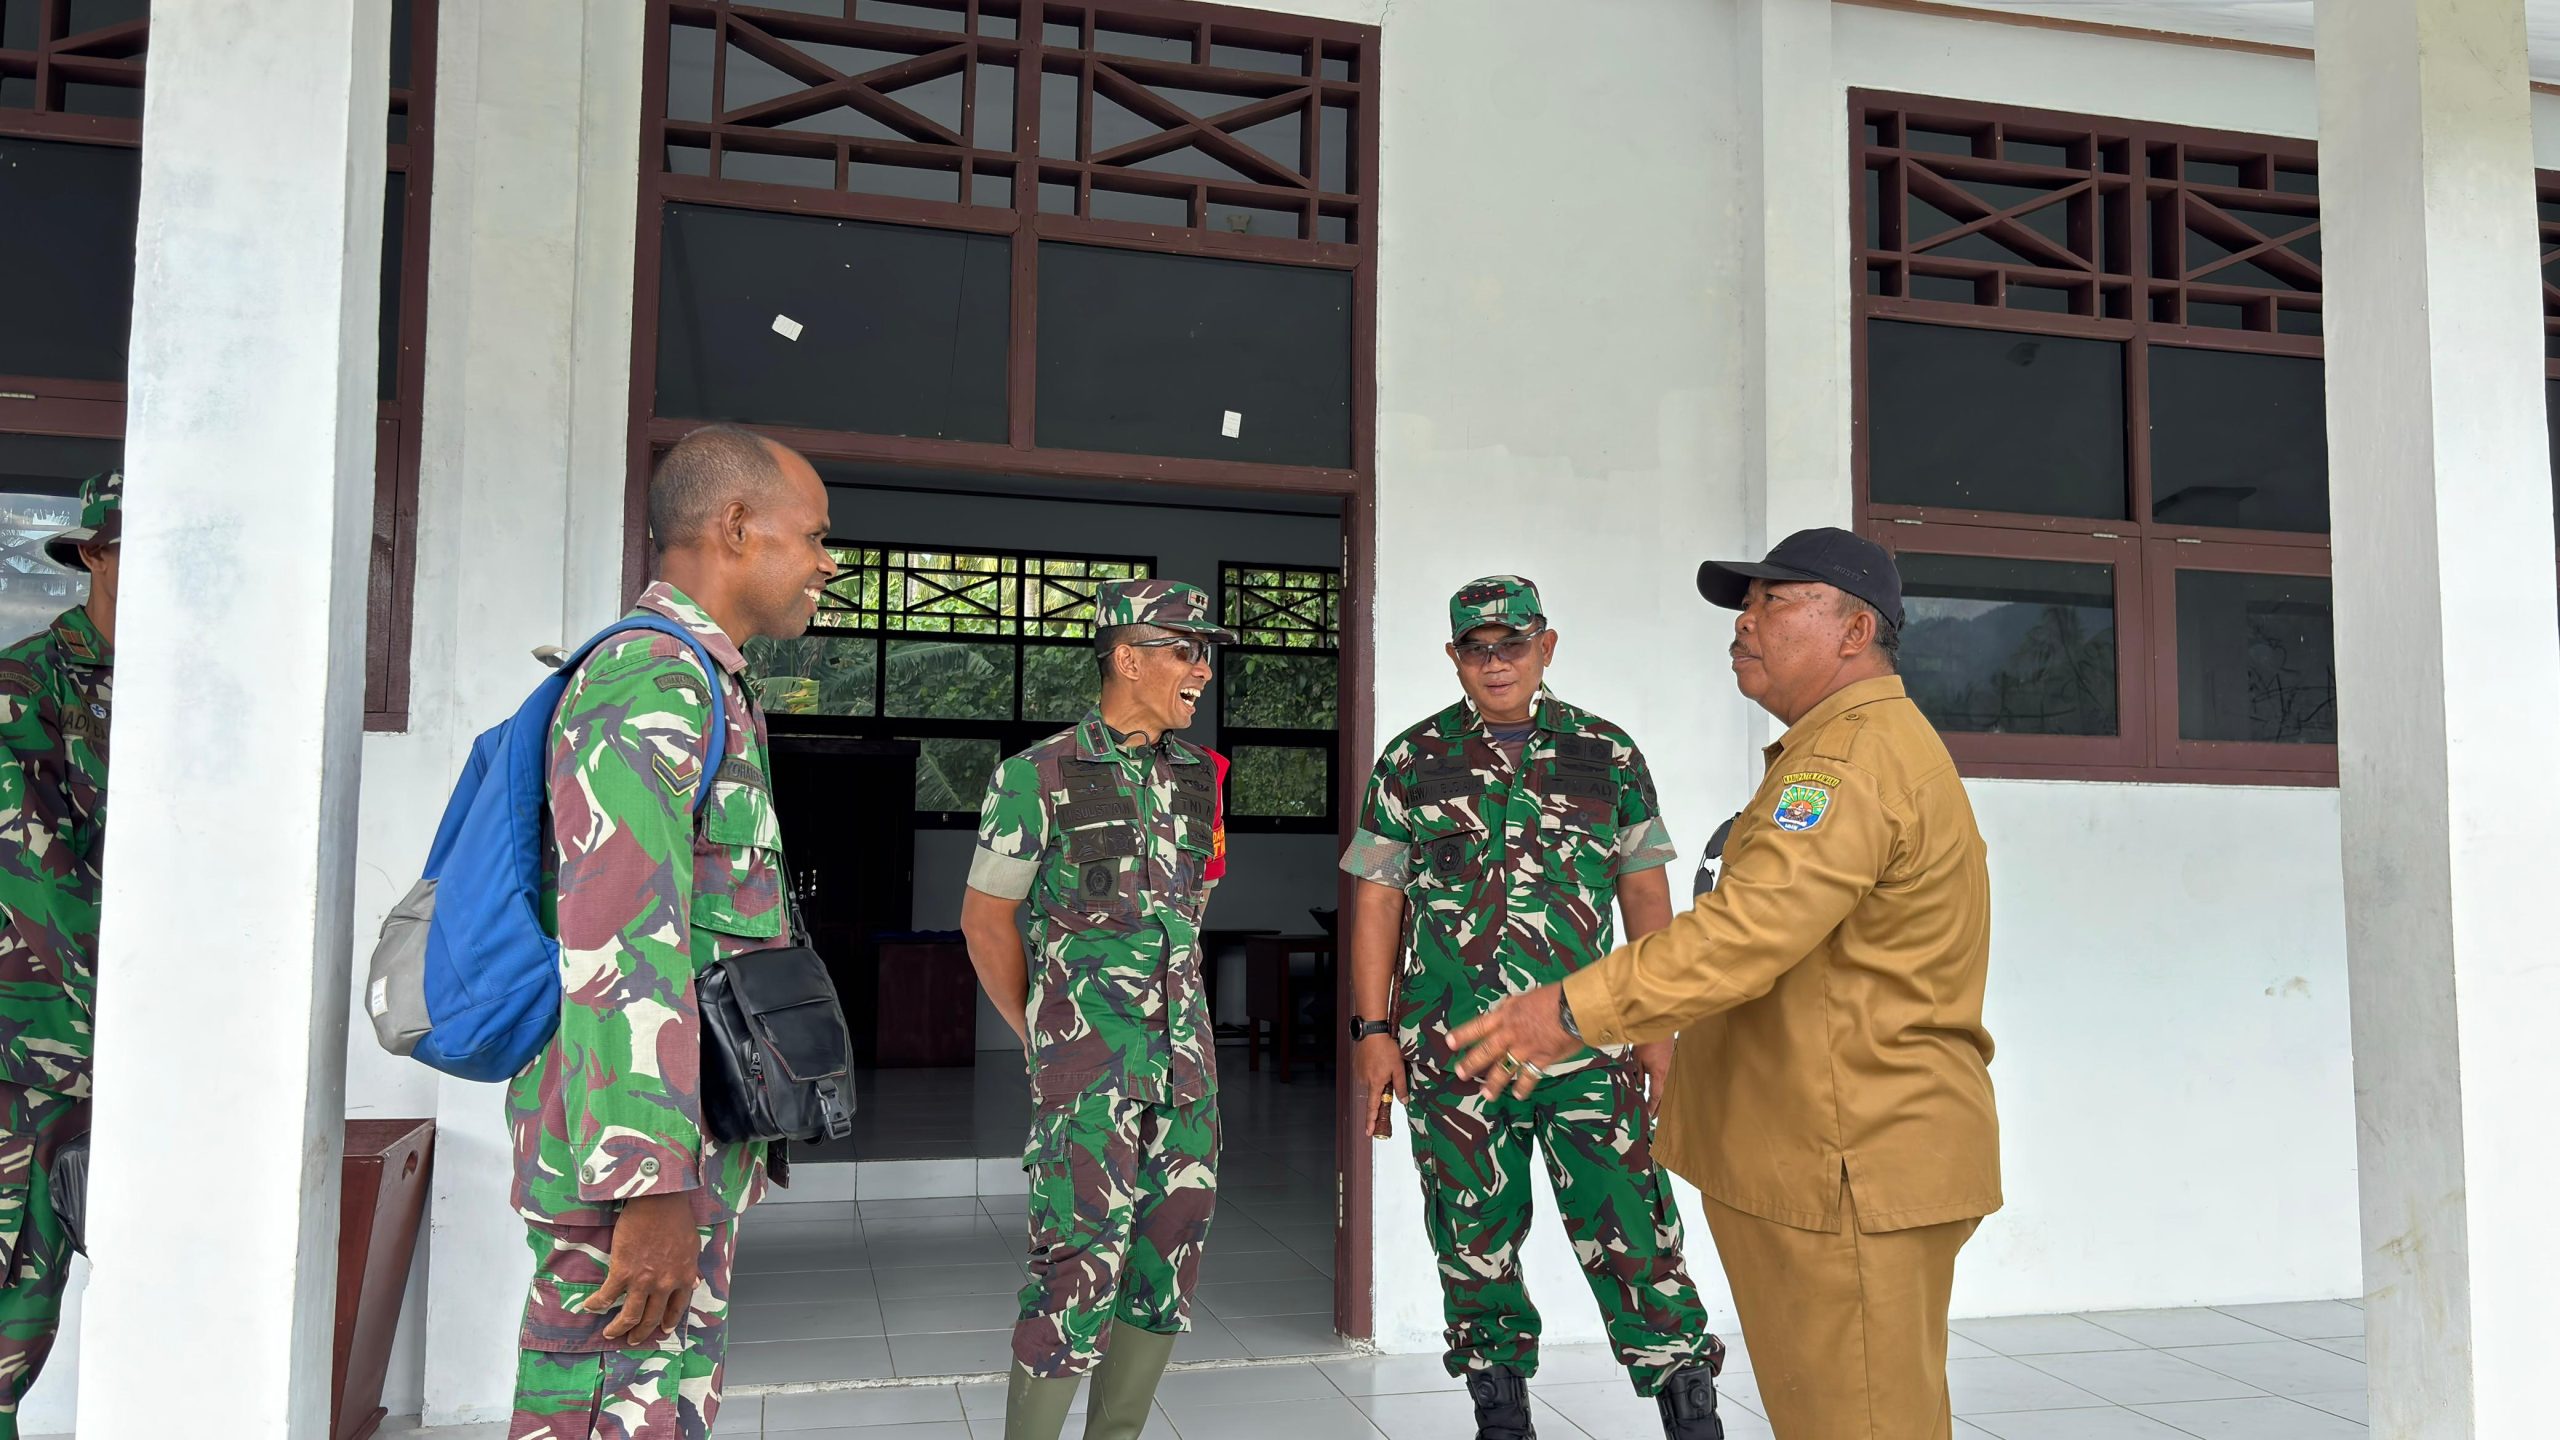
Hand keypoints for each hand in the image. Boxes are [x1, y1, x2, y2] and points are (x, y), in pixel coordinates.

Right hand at [585, 1192, 700, 1344]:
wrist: (659, 1202)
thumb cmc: (677, 1218)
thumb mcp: (692, 1246)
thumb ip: (691, 1268)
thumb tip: (694, 1283)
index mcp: (683, 1277)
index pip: (677, 1307)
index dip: (668, 1321)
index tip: (663, 1329)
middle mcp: (665, 1284)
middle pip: (652, 1317)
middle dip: (642, 1332)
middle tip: (633, 1339)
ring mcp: (643, 1281)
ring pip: (630, 1315)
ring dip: (619, 1328)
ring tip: (610, 1333)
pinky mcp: (622, 1272)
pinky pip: (607, 1296)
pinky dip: (597, 1304)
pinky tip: (589, 1307)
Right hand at [1354, 1033, 1407, 1127]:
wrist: (1372, 1031)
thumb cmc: (1386, 1048)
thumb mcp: (1398, 1068)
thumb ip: (1401, 1086)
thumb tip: (1404, 1101)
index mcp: (1375, 1083)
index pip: (1373, 1106)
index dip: (1372, 1120)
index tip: (1369, 1132)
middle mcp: (1365, 1080)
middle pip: (1374, 1091)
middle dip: (1382, 1086)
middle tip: (1389, 1070)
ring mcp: (1359, 1072)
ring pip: (1371, 1081)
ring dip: (1378, 1076)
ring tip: (1384, 1061)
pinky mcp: (1357, 1064)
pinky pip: (1367, 1072)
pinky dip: (1373, 1069)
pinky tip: (1378, 1058)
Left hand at [1448, 984, 1582, 1101]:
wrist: (1575, 1008)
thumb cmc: (1555, 997)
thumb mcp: (1527, 998)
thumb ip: (1514, 1008)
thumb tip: (1505, 1009)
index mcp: (1506, 1015)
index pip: (1478, 1026)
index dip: (1463, 1035)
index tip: (1449, 1043)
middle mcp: (1510, 1034)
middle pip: (1485, 1052)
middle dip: (1471, 1064)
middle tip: (1461, 1074)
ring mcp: (1525, 1049)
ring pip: (1503, 1070)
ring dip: (1493, 1084)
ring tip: (1486, 1095)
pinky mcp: (1540, 1060)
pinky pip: (1528, 1077)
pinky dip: (1523, 1087)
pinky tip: (1518, 1095)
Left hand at [1635, 1040, 1672, 1127]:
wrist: (1659, 1025)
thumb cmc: (1648, 1040)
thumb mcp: (1638, 1059)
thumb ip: (1638, 1075)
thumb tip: (1638, 1088)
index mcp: (1659, 1074)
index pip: (1656, 1096)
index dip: (1652, 1107)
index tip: (1648, 1116)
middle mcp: (1666, 1072)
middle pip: (1663, 1094)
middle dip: (1658, 1106)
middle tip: (1653, 1116)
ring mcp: (1668, 1066)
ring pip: (1664, 1085)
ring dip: (1660, 1096)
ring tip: (1655, 1105)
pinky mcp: (1668, 1059)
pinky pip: (1664, 1077)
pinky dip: (1661, 1085)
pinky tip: (1657, 1086)